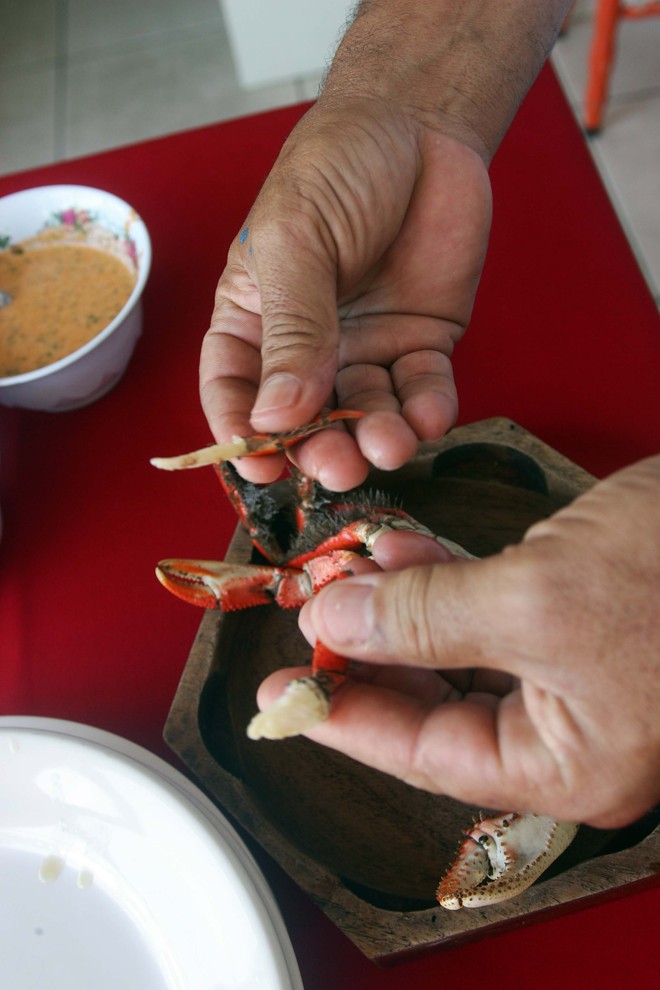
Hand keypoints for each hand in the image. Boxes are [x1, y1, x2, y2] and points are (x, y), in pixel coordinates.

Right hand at [200, 98, 490, 488]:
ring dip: (375, 437)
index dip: (241, 433)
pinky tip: (429, 415)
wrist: (420, 127)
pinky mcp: (420, 342)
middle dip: (319, 448)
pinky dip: (427, 410)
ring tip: (388, 444)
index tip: (259, 466)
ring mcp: (365, 348)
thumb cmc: (337, 167)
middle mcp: (306, 345)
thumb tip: (275, 414)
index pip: (234, 390)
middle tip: (338, 465)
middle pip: (304, 418)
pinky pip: (422, 391)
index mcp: (253, 318)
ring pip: (365, 414)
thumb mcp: (296, 239)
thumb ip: (291, 327)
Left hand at [257, 457, 659, 828]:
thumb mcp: (537, 596)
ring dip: (402, 609)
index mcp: (569, 763)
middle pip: (438, 706)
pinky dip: (445, 583)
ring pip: (462, 654)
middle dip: (369, 655)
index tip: (282, 696)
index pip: (426, 754)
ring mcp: (584, 676)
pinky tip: (406, 552)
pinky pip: (493, 615)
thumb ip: (426, 616)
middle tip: (310, 622)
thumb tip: (336, 620)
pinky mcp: (586, 621)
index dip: (345, 719)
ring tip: (349, 572)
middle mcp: (576, 732)